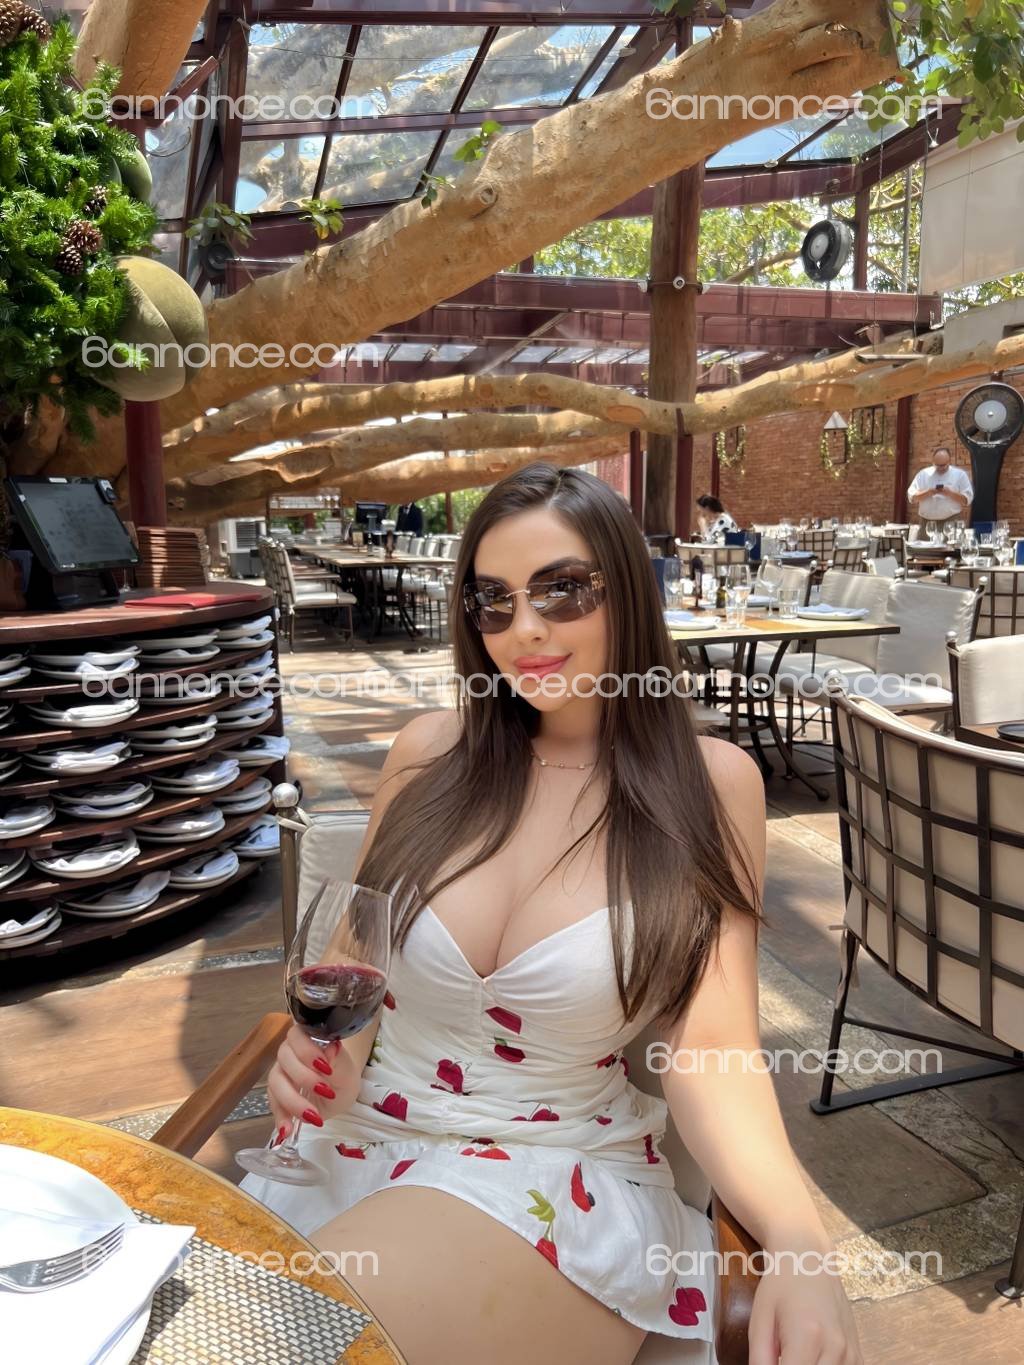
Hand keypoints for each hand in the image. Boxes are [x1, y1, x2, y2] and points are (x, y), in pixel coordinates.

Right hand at [267, 1026, 362, 1131]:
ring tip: (312, 1116)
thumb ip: (338, 1059)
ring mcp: (280, 1073)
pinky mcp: (277, 1094)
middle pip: (284, 1059)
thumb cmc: (342, 1075)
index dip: (307, 1051)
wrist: (339, 1092)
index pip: (297, 1035)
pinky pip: (273, 1104)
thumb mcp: (347, 1070)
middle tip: (325, 1092)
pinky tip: (287, 1129)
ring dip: (292, 1101)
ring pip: (275, 1082)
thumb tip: (332, 1048)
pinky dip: (281, 1117)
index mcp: (306, 1039)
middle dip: (304, 1077)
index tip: (326, 1068)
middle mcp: (289, 1053)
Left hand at [748, 1248, 862, 1364]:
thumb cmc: (780, 1286)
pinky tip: (812, 1359)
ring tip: (796, 1356)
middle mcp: (835, 1347)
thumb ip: (760, 1359)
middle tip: (783, 1356)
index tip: (774, 1362)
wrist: (809, 1258)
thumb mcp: (760, 1320)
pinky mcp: (857, 1354)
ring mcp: (850, 1352)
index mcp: (807, 1337)